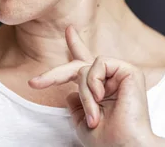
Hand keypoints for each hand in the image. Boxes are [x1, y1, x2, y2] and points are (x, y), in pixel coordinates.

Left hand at [28, 26, 164, 146]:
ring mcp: (120, 74)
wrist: (124, 146)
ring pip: (85, 68)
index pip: (86, 64)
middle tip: (35, 83)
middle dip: (55, 74)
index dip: (76, 46)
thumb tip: (70, 91)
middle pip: (79, 64)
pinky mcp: (129, 70)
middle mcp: (110, 80)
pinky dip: (93, 82)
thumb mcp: (81, 122)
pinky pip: (98, 63)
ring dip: (84, 92)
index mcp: (101, 90)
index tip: (68, 30)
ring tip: (94, 114)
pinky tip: (102, 97)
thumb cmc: (106, 140)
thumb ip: (76, 103)